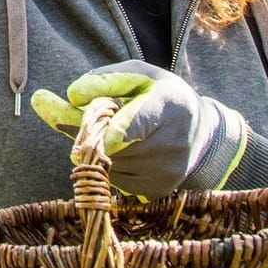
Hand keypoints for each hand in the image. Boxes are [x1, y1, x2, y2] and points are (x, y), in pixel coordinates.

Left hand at [30, 60, 247, 199]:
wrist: (197, 131)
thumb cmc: (155, 95)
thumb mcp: (134, 76)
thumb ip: (102, 81)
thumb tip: (70, 95)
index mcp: (169, 103)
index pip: (143, 120)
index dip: (123, 130)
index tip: (105, 138)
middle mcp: (174, 141)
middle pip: (115, 145)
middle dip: (91, 132)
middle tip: (83, 115)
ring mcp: (168, 171)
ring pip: (110, 164)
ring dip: (99, 149)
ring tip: (116, 133)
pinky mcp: (158, 191)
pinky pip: (115, 181)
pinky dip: (109, 166)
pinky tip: (125, 152)